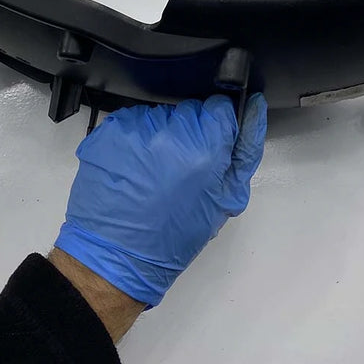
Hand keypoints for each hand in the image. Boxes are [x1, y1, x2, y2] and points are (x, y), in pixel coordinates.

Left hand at [54, 94, 267, 307]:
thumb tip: (254, 108)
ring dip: (163, 135)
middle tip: (181, 167)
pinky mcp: (109, 131)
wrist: (116, 256)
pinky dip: (137, 139)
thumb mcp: (224, 200)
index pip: (219, 107)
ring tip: (154, 171)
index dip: (218, 126)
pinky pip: (132, 122)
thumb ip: (246, 151)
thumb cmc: (174, 236)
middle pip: (190, 110)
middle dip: (191, 132)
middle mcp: (168, 132)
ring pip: (161, 115)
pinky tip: (134, 168)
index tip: (210, 146)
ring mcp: (135, 129)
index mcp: (203, 149)